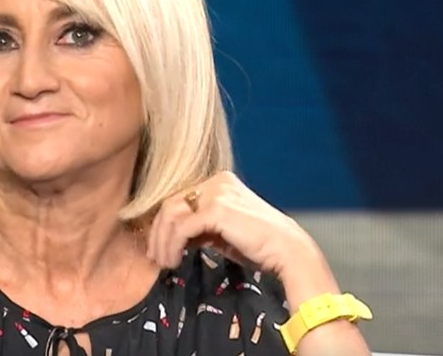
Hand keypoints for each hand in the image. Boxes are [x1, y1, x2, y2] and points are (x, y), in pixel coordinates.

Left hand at [145, 171, 321, 275]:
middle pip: (171, 204)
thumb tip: (173, 237)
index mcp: (220, 182)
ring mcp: (216, 193)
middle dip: (158, 233)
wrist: (287, 250)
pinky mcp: (215, 209)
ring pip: (171, 215)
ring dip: (162, 241)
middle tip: (155, 256)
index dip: (164, 224)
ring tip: (164, 262)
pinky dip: (172, 245)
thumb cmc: (259, 245)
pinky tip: (174, 260)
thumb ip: (201, 227)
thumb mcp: (223, 231)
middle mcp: (217, 181)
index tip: (159, 247)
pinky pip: (181, 228)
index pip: (180, 199)